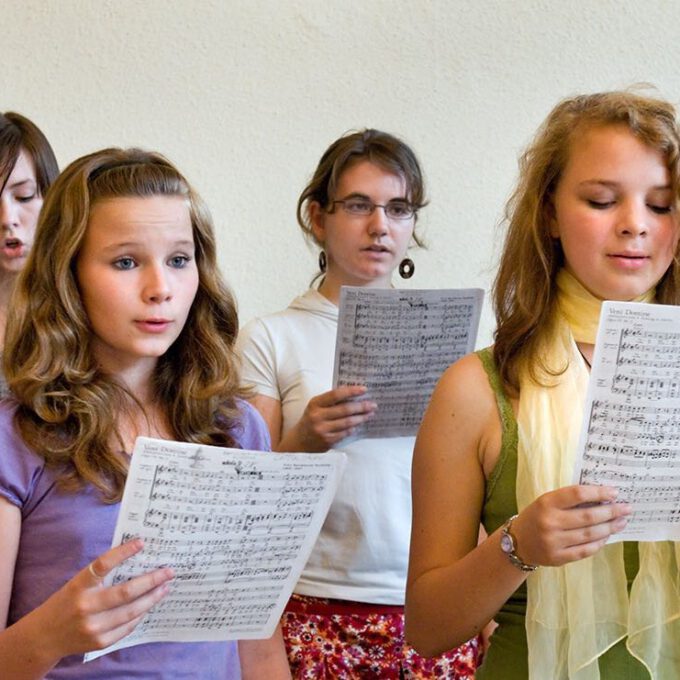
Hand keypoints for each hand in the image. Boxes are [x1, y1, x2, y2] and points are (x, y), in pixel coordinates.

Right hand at [37, 539, 172, 657]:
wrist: (44, 637)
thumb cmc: (66, 602)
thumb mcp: (77, 584)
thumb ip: (101, 574)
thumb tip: (135, 557)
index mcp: (78, 586)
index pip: (103, 565)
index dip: (123, 552)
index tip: (141, 542)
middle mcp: (85, 607)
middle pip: (126, 592)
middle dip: (151, 580)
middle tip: (168, 572)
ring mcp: (92, 627)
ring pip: (131, 611)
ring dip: (152, 598)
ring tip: (164, 587)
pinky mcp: (99, 642)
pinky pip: (127, 627)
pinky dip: (140, 615)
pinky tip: (149, 605)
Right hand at [293, 385, 376, 450]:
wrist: (299, 441)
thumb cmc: (311, 419)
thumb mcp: (316, 406)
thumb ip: (331, 400)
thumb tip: (353, 393)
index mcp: (315, 403)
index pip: (335, 395)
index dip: (351, 391)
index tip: (364, 389)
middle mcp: (318, 416)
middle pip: (345, 409)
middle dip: (361, 407)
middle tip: (373, 405)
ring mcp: (322, 430)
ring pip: (347, 422)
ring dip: (361, 418)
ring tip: (370, 414)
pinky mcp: (327, 441)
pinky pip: (345, 433)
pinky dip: (353, 428)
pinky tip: (358, 424)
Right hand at [511, 485, 630, 566]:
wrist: (517, 542)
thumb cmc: (536, 517)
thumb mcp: (546, 502)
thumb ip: (568, 500)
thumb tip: (601, 498)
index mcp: (546, 503)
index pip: (577, 494)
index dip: (598, 492)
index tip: (614, 492)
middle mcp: (550, 522)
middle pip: (588, 516)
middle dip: (611, 511)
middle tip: (626, 508)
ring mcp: (554, 541)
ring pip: (589, 534)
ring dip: (609, 527)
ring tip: (621, 522)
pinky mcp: (558, 557)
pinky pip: (585, 550)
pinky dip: (599, 542)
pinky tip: (607, 536)